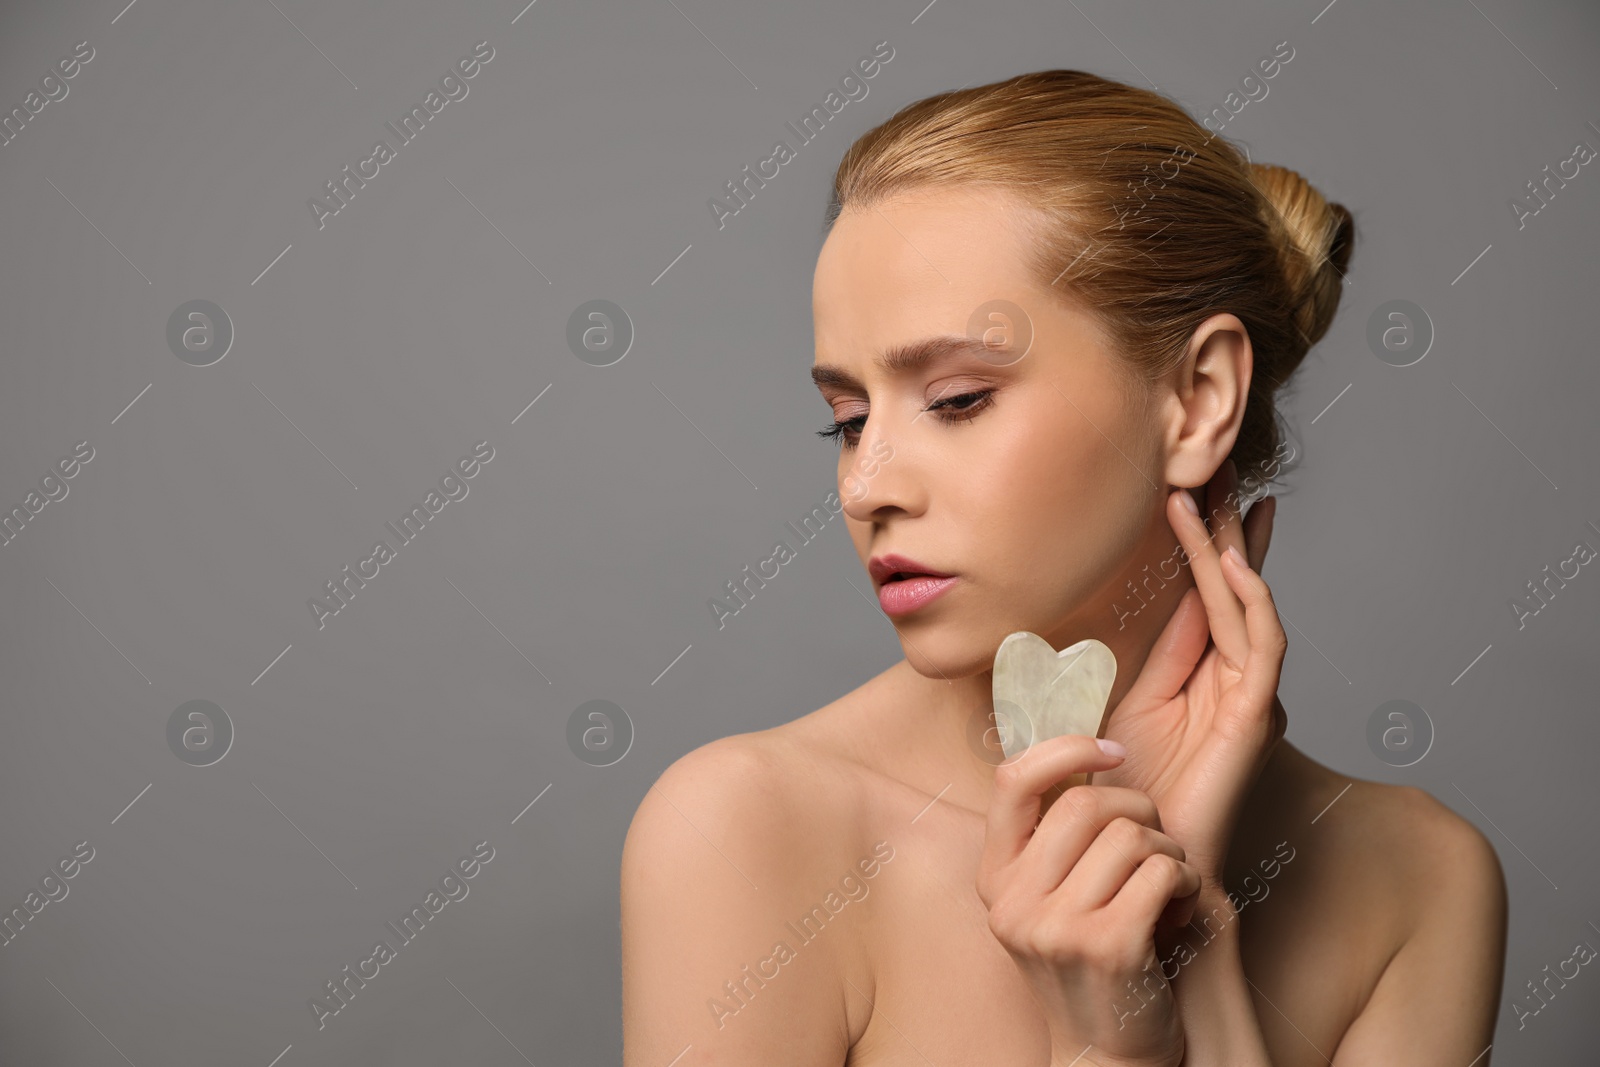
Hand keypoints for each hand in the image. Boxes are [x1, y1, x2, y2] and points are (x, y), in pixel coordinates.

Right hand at [977, 733, 1202, 1066]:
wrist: (1108, 1055)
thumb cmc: (1091, 964)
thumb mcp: (1048, 902)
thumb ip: (1053, 841)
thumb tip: (1086, 753)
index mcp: (995, 880)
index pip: (1012, 779)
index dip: (1066, 749)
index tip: (1113, 752)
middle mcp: (1014, 902)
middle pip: (1085, 802)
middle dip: (1139, 808)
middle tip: (1157, 840)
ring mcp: (1056, 927)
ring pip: (1131, 836)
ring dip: (1171, 854)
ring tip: (1171, 886)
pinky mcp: (1107, 946)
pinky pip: (1163, 871)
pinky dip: (1188, 883)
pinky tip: (1183, 909)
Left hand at [1092, 459, 1287, 888]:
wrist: (1130, 864)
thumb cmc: (1109, 798)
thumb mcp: (1090, 710)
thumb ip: (1089, 665)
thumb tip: (1061, 618)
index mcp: (1184, 671)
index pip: (1198, 588)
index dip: (1198, 538)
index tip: (1189, 483)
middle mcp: (1219, 677)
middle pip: (1230, 584)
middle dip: (1225, 525)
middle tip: (1217, 465)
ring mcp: (1240, 694)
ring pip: (1245, 604)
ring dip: (1231, 549)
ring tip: (1214, 496)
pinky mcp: (1251, 718)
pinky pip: (1261, 648)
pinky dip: (1251, 603)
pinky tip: (1235, 563)